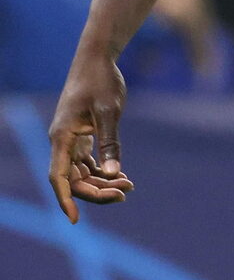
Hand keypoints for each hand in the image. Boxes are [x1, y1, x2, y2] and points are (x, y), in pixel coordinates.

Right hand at [49, 58, 133, 223]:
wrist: (98, 59)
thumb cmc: (101, 81)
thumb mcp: (109, 112)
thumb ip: (110, 142)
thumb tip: (114, 172)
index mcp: (62, 137)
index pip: (59, 177)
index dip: (66, 200)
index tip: (75, 220)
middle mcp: (62, 141)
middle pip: (73, 179)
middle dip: (96, 191)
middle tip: (125, 193)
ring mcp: (71, 139)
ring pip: (82, 173)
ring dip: (102, 183)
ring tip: (129, 186)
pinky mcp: (82, 135)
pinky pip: (88, 162)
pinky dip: (104, 171)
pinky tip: (122, 177)